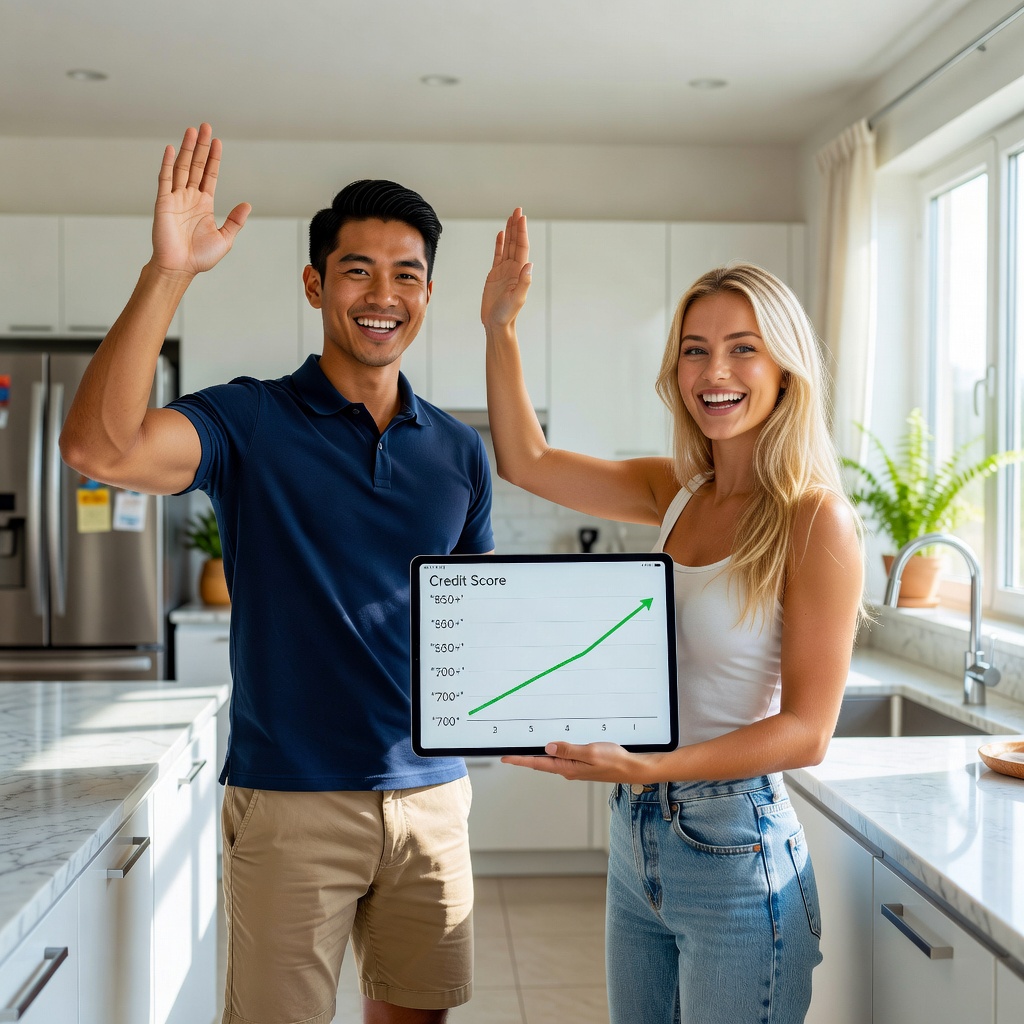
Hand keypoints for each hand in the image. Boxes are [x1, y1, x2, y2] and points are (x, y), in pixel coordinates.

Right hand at [151, 123, 250, 277]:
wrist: (180, 268)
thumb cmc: (200, 257)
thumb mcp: (225, 238)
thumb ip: (235, 221)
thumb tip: (247, 205)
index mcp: (204, 204)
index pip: (209, 175)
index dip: (213, 158)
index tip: (217, 142)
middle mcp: (189, 197)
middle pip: (196, 165)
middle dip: (201, 146)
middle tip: (205, 127)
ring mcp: (176, 198)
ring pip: (182, 168)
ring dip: (187, 149)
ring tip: (192, 131)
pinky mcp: (163, 203)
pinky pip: (165, 179)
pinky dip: (169, 164)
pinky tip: (172, 149)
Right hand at [481, 207, 531, 327]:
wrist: (497, 324)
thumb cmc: (507, 314)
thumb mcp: (517, 298)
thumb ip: (524, 282)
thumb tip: (529, 265)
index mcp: (520, 272)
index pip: (522, 247)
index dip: (521, 232)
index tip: (521, 217)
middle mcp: (513, 269)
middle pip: (515, 243)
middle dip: (516, 226)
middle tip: (517, 209)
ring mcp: (504, 271)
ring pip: (507, 246)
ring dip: (509, 232)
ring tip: (510, 216)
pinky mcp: (494, 275)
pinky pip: (497, 255)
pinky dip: (499, 244)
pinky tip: (500, 234)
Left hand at [502, 741, 647, 783]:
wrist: (631, 768)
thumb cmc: (614, 761)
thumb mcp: (590, 752)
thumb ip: (568, 749)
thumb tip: (548, 747)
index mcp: (568, 768)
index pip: (538, 763)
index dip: (520, 760)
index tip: (505, 758)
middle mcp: (568, 770)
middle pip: (541, 763)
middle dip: (525, 758)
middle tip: (510, 753)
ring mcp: (574, 768)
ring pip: (551, 760)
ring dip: (537, 755)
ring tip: (524, 751)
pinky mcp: (581, 764)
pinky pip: (562, 758)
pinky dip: (552, 752)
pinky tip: (550, 748)